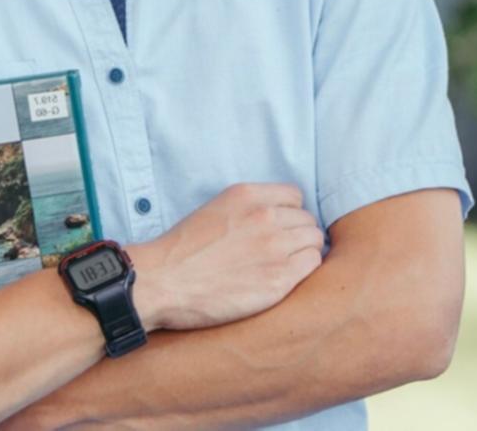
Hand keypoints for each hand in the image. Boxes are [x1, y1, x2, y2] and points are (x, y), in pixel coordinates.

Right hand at [128, 183, 324, 331]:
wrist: (162, 282)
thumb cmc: (182, 250)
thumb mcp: (216, 208)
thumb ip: (249, 207)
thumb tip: (277, 216)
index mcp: (248, 196)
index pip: (295, 197)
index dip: (288, 214)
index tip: (279, 229)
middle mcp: (265, 216)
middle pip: (307, 220)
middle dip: (297, 235)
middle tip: (280, 252)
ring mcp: (274, 247)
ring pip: (314, 241)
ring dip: (303, 252)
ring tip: (283, 266)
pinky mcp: (278, 279)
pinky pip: (312, 264)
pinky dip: (303, 270)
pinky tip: (283, 278)